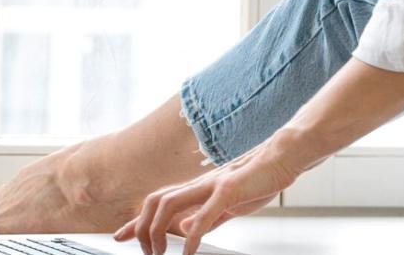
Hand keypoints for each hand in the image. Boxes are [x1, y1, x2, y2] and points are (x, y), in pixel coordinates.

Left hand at [112, 136, 302, 254]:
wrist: (282, 157)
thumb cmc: (259, 178)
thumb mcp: (228, 205)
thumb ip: (206, 218)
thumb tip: (183, 229)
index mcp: (198, 188)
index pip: (158, 203)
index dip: (137, 221)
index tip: (121, 236)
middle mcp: (199, 184)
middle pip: (155, 200)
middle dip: (142, 228)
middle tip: (146, 253)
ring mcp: (211, 185)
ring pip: (168, 203)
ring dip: (158, 231)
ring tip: (160, 254)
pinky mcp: (227, 190)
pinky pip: (203, 214)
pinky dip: (192, 235)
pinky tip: (190, 250)